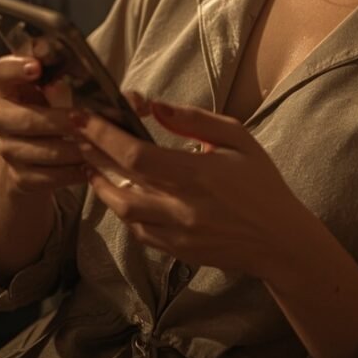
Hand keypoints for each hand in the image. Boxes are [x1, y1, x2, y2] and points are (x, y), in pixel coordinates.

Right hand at [0, 55, 85, 194]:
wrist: (35, 153)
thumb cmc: (52, 108)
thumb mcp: (54, 88)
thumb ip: (63, 74)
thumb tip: (86, 66)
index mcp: (9, 88)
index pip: (3, 71)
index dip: (16, 68)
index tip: (37, 67)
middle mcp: (1, 118)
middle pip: (27, 120)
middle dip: (61, 121)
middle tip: (86, 120)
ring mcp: (7, 149)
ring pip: (40, 152)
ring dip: (71, 150)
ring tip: (97, 146)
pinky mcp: (18, 177)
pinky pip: (46, 177)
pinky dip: (70, 173)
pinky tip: (89, 168)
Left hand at [74, 100, 307, 277]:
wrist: (280, 240)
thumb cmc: (262, 182)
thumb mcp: (238, 138)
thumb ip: (195, 121)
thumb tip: (157, 106)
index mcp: (198, 174)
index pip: (137, 155)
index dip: (105, 136)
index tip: (85, 118)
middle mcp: (183, 207)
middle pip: (122, 183)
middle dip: (94, 155)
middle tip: (77, 135)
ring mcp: (178, 234)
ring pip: (124, 211)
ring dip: (102, 186)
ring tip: (91, 164)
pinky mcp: (177, 252)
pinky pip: (139, 231)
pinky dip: (124, 210)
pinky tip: (120, 193)